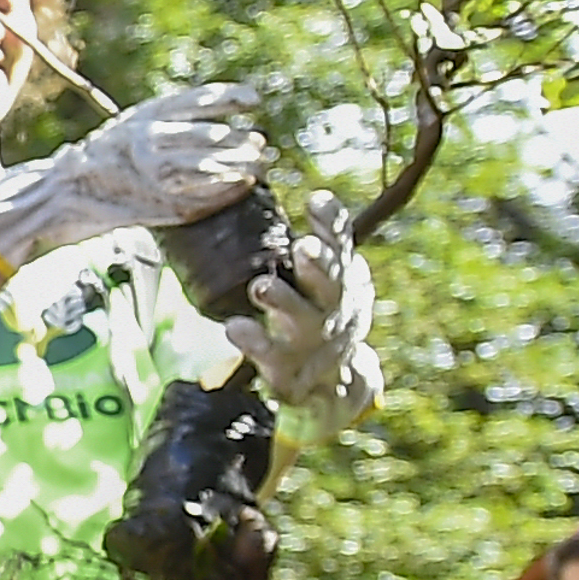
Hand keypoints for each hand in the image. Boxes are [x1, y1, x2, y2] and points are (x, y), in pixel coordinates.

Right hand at [0, 83, 269, 271]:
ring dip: (237, 169)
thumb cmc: (98, 160)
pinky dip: (221, 196)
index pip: (195, 101)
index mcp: (140, 116)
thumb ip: (164, 126)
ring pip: (205, 170)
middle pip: (207, 138)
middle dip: (239, 143)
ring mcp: (146, 176)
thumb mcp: (127, 128)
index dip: (229, 99)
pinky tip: (240, 191)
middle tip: (262, 146)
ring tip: (258, 168)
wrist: (57, 194)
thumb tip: (218, 124)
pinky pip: (195, 200)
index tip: (254, 102)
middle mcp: (144, 142)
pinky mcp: (148, 206)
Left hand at [225, 190, 382, 423]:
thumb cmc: (323, 313)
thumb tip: (314, 196)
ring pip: (302, 322)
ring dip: (283, 303)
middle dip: (318, 266)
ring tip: (261, 287)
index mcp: (343, 281)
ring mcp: (312, 343)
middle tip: (303, 248)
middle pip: (331, 285)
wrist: (336, 383)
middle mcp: (333, 310)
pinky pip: (272, 358)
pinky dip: (254, 343)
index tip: (316, 200)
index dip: (332, 225)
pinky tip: (235, 327)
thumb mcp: (330, 279)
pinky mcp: (289, 372)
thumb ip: (324, 243)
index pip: (342, 247)